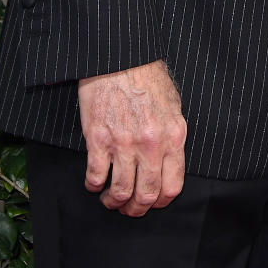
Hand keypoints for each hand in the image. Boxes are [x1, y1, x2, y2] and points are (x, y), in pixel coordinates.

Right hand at [78, 59, 186, 216]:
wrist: (121, 58)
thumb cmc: (147, 77)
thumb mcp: (173, 106)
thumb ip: (172, 136)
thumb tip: (168, 161)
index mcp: (173, 136)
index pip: (172, 185)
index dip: (161, 202)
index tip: (152, 203)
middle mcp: (151, 144)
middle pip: (146, 194)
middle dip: (137, 209)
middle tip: (129, 210)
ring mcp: (124, 143)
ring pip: (121, 191)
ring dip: (114, 202)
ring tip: (110, 199)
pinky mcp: (98, 139)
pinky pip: (96, 176)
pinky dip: (94, 185)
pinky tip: (94, 183)